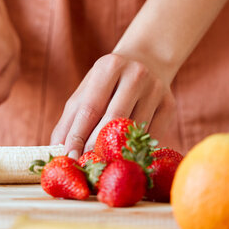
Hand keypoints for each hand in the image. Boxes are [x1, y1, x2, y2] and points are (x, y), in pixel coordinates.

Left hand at [50, 53, 175, 157]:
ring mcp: (156, 89)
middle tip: (85, 166)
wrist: (146, 62)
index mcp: (109, 67)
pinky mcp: (170, 105)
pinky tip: (124, 157)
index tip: (68, 157)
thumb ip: (69, 121)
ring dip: (116, 151)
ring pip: (134, 131)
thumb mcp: (85, 93)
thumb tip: (58, 152)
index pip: (90, 108)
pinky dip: (136, 150)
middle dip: (96, 147)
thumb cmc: (107, 84)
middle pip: (113, 120)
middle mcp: (136, 74)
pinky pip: (151, 137)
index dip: (78, 136)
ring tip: (102, 164)